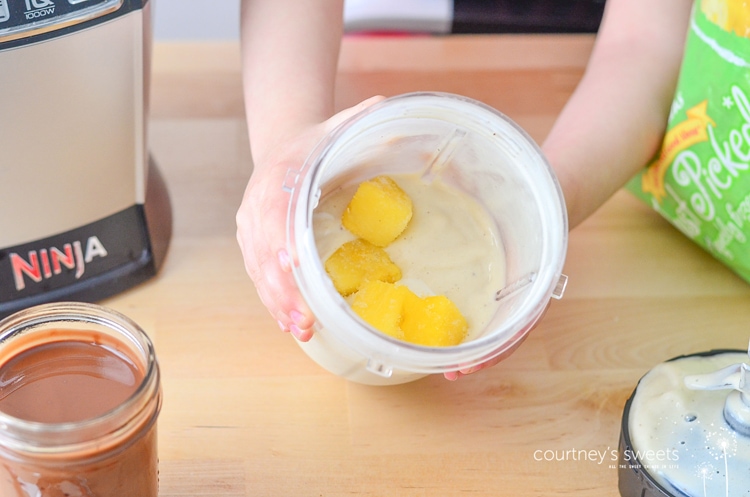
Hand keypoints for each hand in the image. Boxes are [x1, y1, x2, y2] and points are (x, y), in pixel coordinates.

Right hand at [236, 97, 384, 341]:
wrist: (280, 148)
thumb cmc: (312, 144)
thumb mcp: (334, 127)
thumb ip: (360, 119)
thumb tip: (389, 107)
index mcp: (276, 179)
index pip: (273, 213)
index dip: (279, 240)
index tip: (292, 264)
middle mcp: (256, 207)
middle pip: (262, 253)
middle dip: (282, 289)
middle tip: (304, 319)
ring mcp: (251, 230)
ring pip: (259, 272)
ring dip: (278, 303)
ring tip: (301, 330)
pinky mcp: (253, 246)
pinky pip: (259, 277)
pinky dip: (274, 301)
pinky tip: (289, 324)